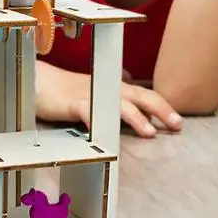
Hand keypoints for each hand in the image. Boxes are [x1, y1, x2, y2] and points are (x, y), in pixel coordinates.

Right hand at [35, 66, 181, 137]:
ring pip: (117, 104)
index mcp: (114, 87)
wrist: (39, 81)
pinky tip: (106, 135)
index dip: (162, 106)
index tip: (178, 122)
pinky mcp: (72, 104)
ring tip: (150, 132)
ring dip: (135, 117)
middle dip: (160, 108)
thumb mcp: (97, 95)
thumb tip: (138, 107)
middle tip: (177, 124)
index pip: (144, 95)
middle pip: (139, 96)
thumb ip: (116, 102)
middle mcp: (107, 89)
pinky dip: (99, 121)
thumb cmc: (67, 91)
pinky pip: (88, 112)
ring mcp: (91, 95)